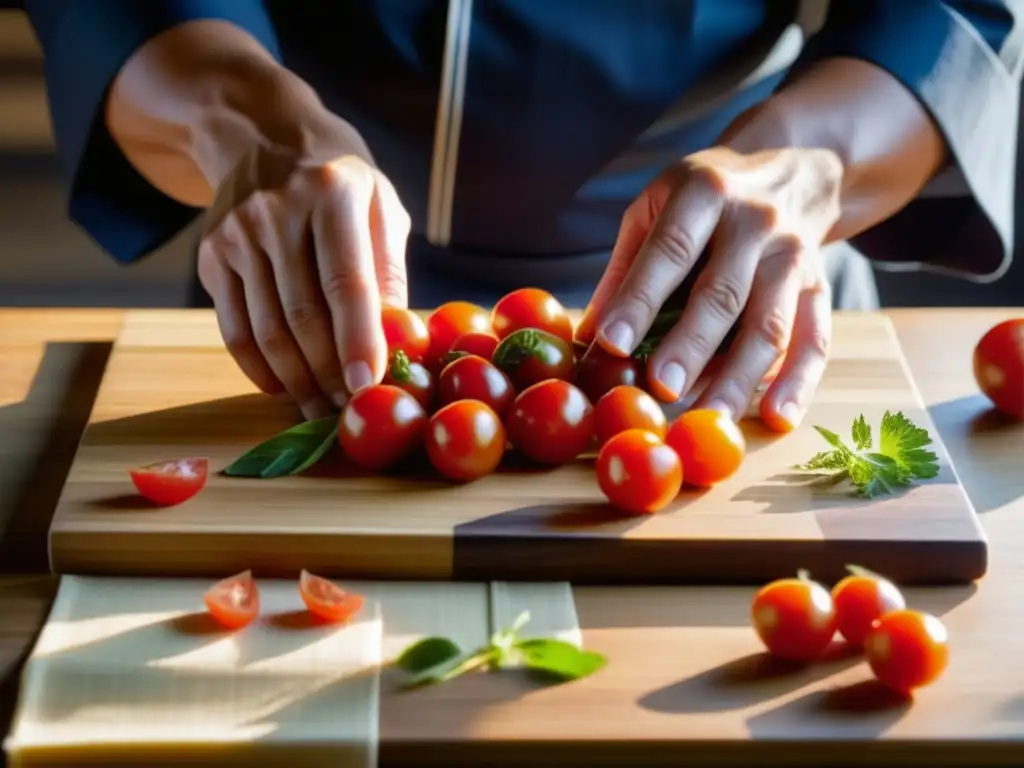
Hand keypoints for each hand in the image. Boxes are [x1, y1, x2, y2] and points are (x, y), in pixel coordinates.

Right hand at [197, 124, 410, 419]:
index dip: (358, 339)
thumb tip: (397, 338)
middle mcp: (278, 211)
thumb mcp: (381, 205)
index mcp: (333, 192)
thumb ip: (389, 269)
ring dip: (297, 383)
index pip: (346, 281)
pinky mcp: (211, 255)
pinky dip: (260, 370)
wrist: (262, 136)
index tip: (367, 385)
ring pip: (267, 331)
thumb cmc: (340, 181)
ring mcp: (237, 233)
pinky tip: (285, 389)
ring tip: (322, 411)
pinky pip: (235, 330)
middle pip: (303, 316)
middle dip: (329, 375)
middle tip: (351, 412)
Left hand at [577, 146, 842, 429]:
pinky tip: (776, 418)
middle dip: (691, 345)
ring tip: (709, 419)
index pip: (671, 250)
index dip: (640, 298)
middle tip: (662, 389)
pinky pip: (814, 339)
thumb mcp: (656, 207)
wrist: (792, 170)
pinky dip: (798, 383)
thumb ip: (625, 269)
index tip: (611, 343)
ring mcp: (793, 256)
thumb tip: (589, 339)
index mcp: (705, 192)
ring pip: (769, 325)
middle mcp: (756, 222)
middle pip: (723, 293)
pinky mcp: (820, 287)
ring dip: (738, 377)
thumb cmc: (705, 196)